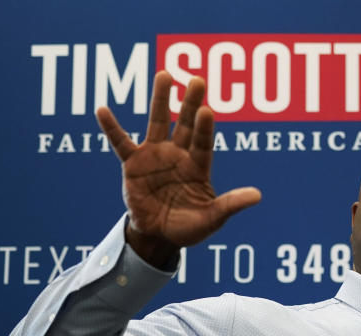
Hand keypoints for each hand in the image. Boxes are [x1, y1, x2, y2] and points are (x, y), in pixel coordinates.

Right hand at [96, 71, 261, 267]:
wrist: (160, 236)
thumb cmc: (189, 227)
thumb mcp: (212, 218)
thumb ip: (231, 204)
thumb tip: (258, 196)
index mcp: (198, 167)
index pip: (204, 143)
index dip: (205, 128)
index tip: (208, 110)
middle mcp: (178, 156)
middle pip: (186, 124)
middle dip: (191, 103)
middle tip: (198, 79)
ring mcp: (155, 157)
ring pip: (158, 123)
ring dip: (161, 100)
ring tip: (165, 75)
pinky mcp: (133, 164)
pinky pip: (121, 143)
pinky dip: (112, 128)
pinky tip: (102, 110)